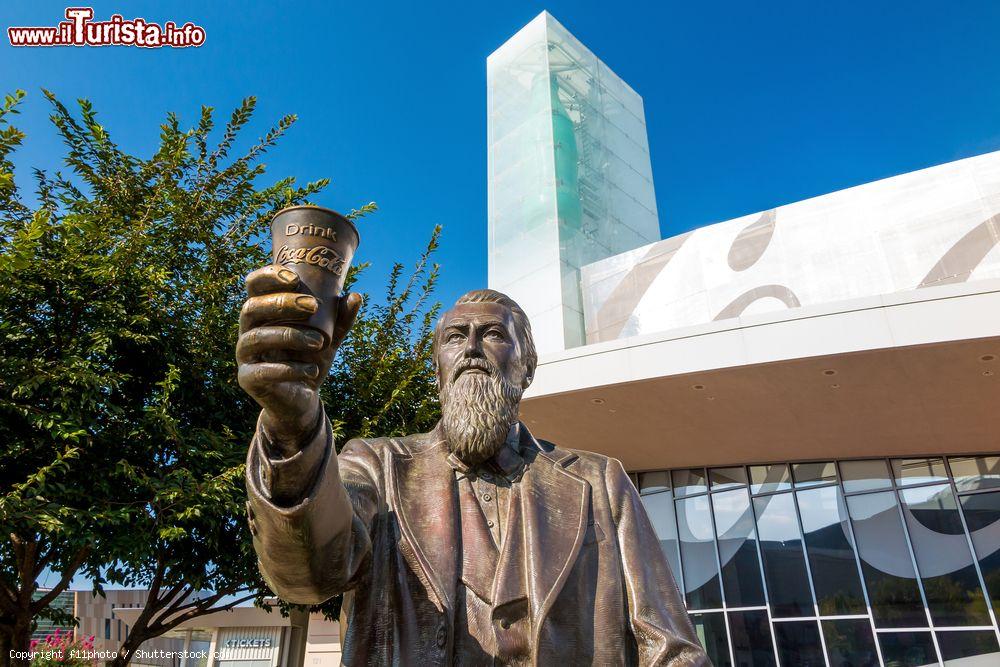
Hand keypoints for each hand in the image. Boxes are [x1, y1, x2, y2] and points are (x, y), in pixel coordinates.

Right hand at [237, 265, 360, 453]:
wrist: (302, 398)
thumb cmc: (311, 358)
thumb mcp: (330, 338)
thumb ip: (341, 319)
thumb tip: (355, 296)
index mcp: (262, 313)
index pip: (253, 285)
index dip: (268, 277)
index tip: (294, 278)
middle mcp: (247, 330)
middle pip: (251, 308)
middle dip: (282, 303)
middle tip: (313, 305)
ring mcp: (244, 355)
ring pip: (258, 337)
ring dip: (290, 336)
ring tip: (320, 342)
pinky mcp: (247, 379)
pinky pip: (263, 371)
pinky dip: (290, 369)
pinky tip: (312, 369)